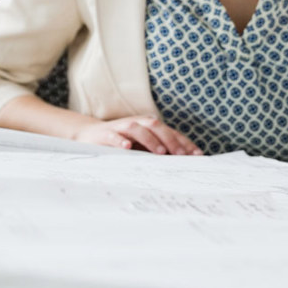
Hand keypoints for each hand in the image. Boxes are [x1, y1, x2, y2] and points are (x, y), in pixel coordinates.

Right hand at [72, 116, 201, 154]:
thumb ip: (158, 151)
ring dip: (150, 139)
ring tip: (160, 152)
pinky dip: (121, 140)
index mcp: (148, 126)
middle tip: (181, 155)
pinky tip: (127, 147)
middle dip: (170, 140)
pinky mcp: (105, 134)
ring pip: (137, 128)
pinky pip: (114, 136)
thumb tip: (181, 163)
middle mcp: (137, 123)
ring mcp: (121, 127)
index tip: (197, 155)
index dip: (184, 142)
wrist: (90, 135)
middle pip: (156, 126)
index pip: (170, 132)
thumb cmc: (121, 143)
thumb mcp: (141, 147)